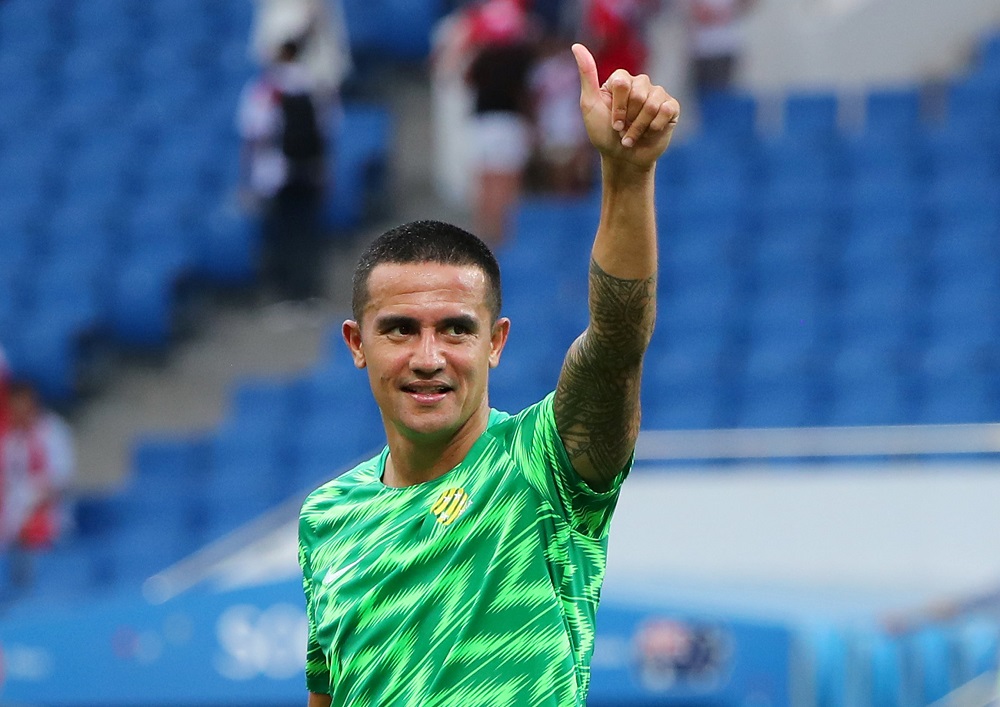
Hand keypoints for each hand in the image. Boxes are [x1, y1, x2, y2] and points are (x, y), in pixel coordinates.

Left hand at [572, 43, 679, 170]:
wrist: (622, 159)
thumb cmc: (603, 133)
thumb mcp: (589, 105)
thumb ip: (587, 75)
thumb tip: (576, 46)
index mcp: (621, 79)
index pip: (622, 82)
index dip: (617, 107)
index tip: (612, 123)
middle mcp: (641, 83)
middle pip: (638, 94)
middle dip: (628, 119)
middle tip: (622, 130)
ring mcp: (657, 94)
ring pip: (651, 104)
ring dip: (639, 128)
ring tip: (633, 136)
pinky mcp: (671, 108)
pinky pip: (666, 110)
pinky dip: (654, 127)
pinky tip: (650, 133)